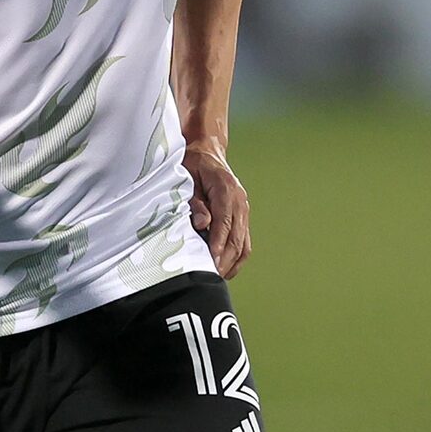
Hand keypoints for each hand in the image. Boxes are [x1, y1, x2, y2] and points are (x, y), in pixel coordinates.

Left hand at [184, 139, 250, 278]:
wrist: (206, 153)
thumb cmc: (192, 165)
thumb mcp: (187, 178)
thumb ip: (195, 202)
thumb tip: (202, 225)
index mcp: (226, 189)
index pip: (225, 223)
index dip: (218, 245)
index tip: (210, 263)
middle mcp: (239, 201)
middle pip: (237, 238)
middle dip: (225, 260)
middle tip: (211, 277)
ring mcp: (243, 210)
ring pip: (244, 243)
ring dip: (232, 263)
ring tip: (217, 278)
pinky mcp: (242, 217)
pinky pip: (244, 242)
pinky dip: (236, 258)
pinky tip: (225, 269)